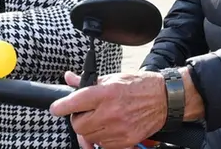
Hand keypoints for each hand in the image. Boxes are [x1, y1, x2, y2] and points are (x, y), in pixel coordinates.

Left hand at [50, 71, 166, 147]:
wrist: (164, 99)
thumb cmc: (139, 86)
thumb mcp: (112, 78)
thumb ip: (88, 82)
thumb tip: (70, 78)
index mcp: (106, 93)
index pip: (75, 102)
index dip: (61, 107)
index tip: (56, 109)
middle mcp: (110, 112)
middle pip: (79, 125)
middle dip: (78, 119)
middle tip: (85, 113)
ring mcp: (118, 129)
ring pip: (89, 137)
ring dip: (90, 130)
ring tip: (101, 119)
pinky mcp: (126, 141)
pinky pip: (103, 145)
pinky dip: (102, 139)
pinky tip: (109, 128)